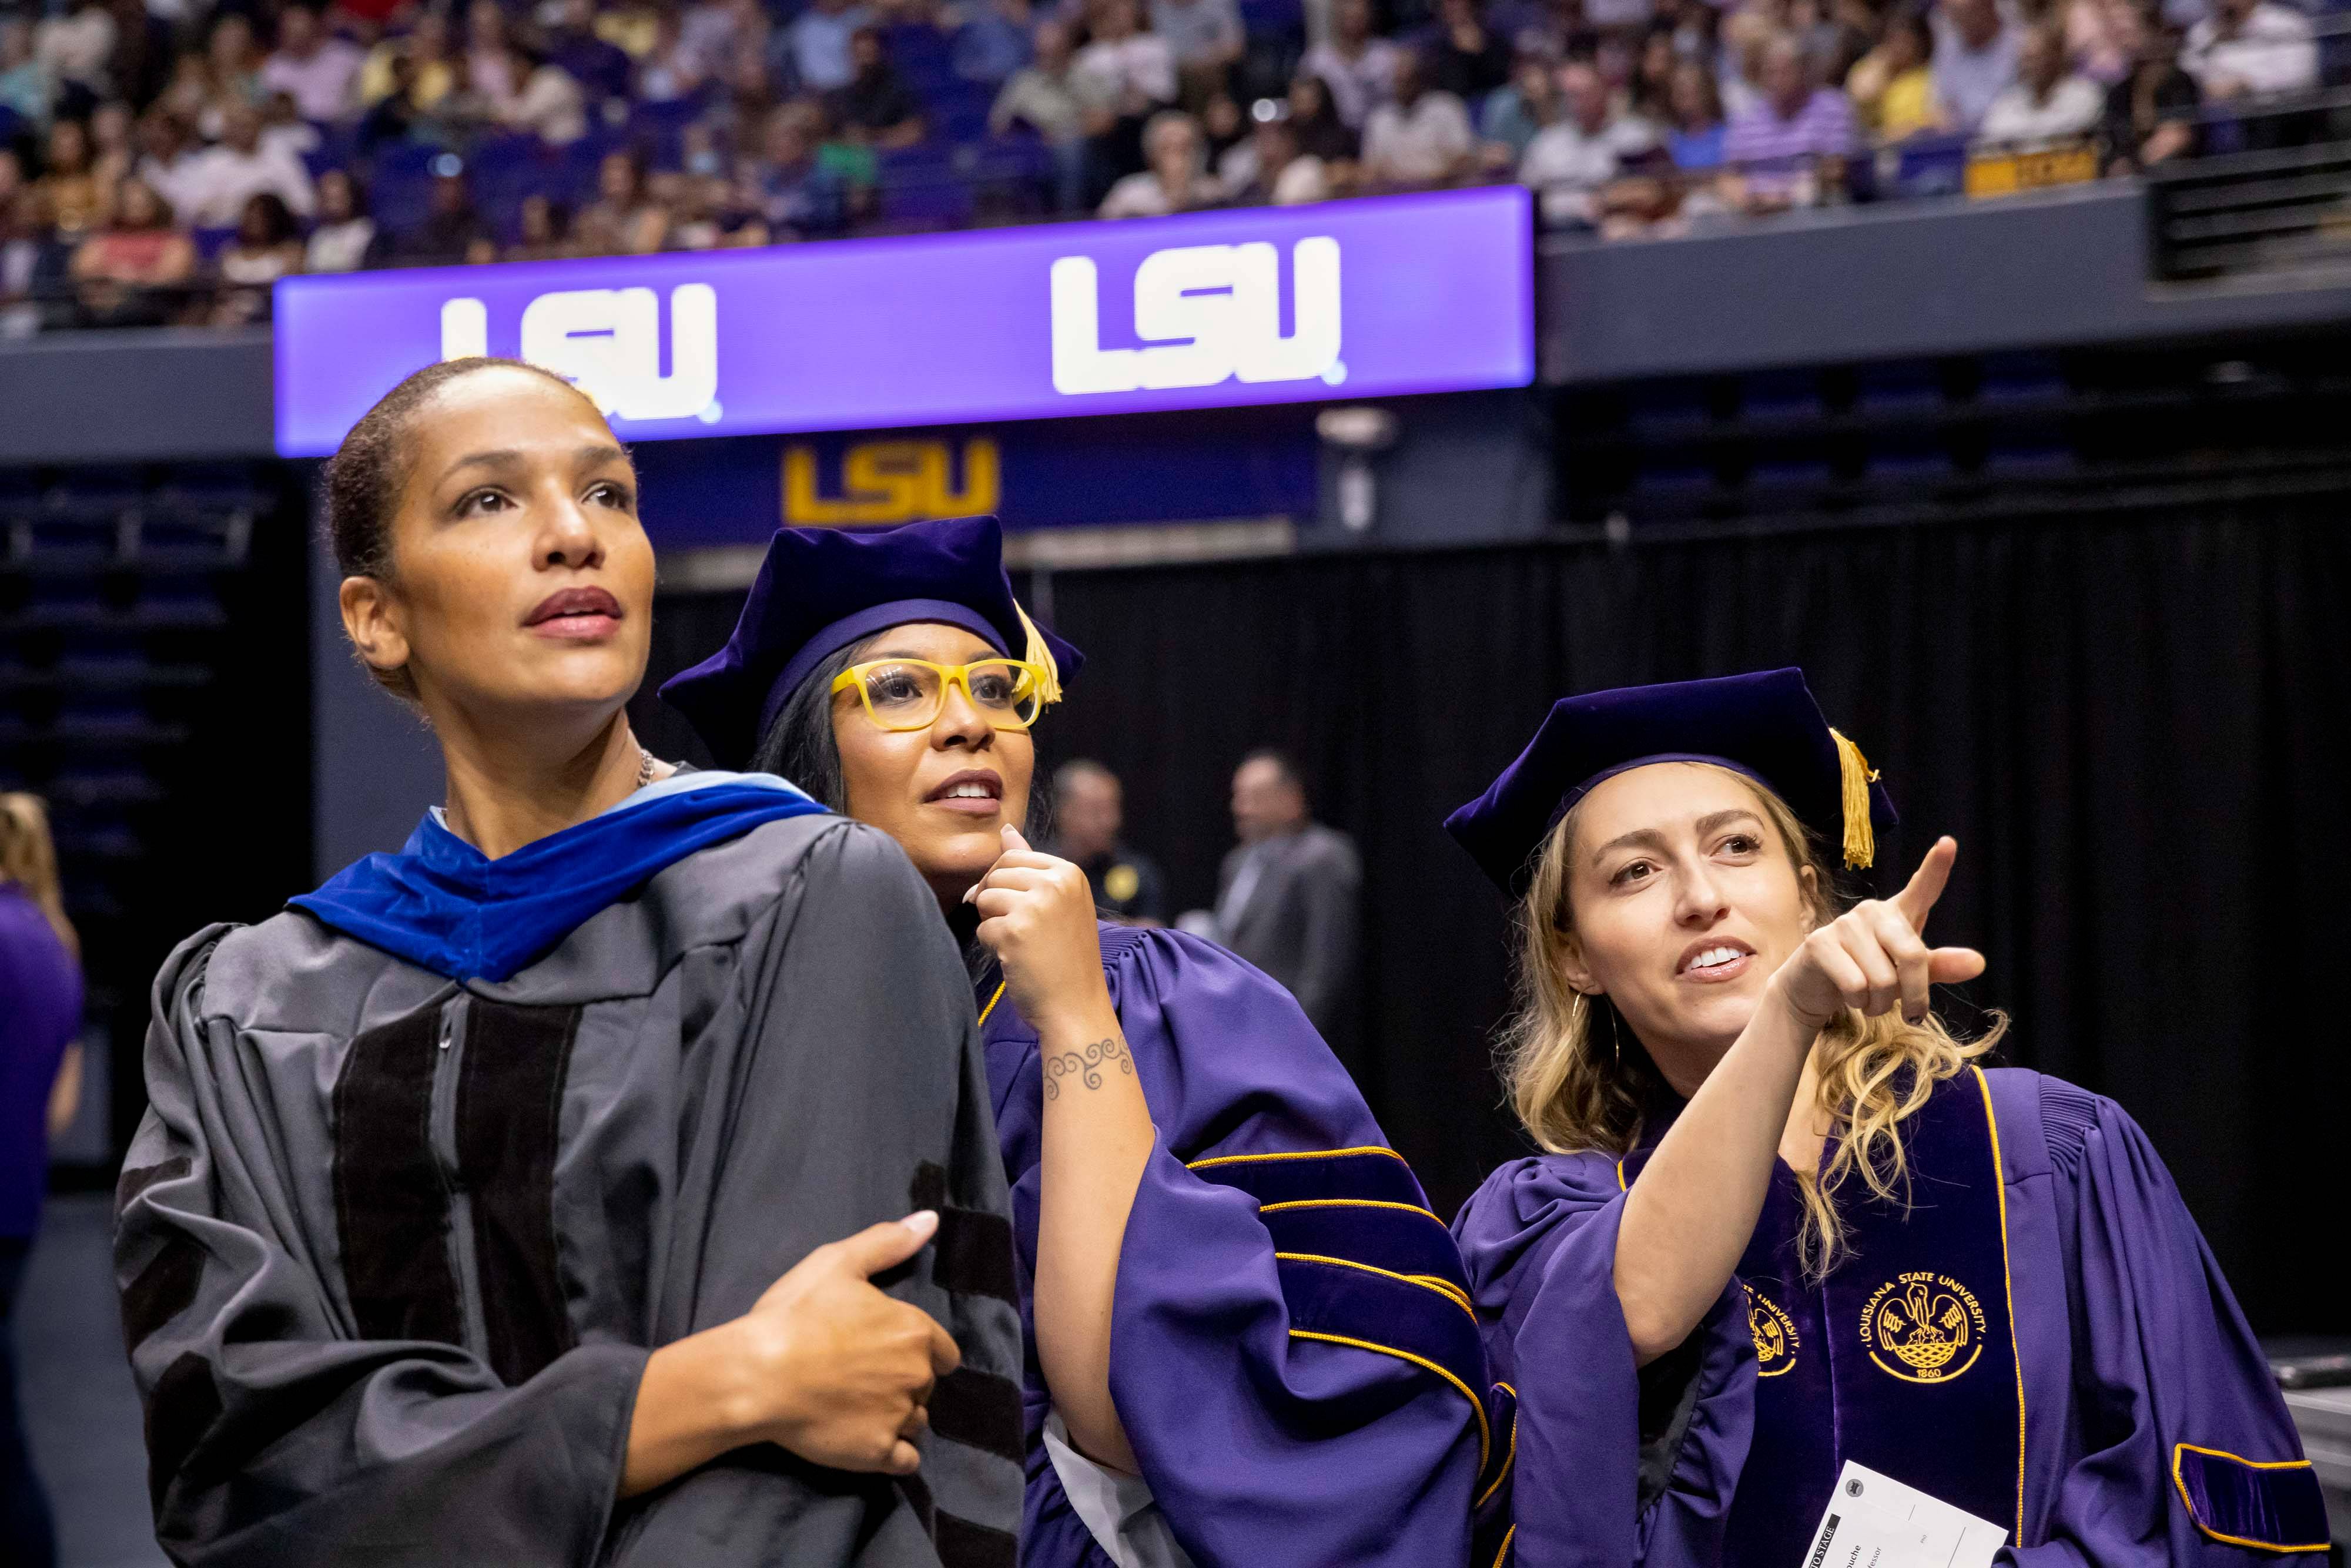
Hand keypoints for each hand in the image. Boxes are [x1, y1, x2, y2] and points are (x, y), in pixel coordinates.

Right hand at [735, 1212, 960, 1474]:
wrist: (756, 1376)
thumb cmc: (794, 1315)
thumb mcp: (837, 1262)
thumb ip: (887, 1242)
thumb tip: (930, 1220)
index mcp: (914, 1330)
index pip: (943, 1351)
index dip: (920, 1351)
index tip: (888, 1352)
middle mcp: (916, 1375)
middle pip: (926, 1386)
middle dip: (903, 1383)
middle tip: (862, 1378)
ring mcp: (898, 1417)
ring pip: (917, 1422)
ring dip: (899, 1418)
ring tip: (860, 1409)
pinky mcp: (877, 1454)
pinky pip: (906, 1460)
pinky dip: (893, 1454)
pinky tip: (866, 1440)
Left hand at [965, 825, 1113, 1032]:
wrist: (1076, 1007)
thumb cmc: (1066, 957)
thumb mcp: (1058, 903)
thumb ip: (1031, 865)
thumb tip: (1006, 830)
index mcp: (1070, 873)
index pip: (1014, 857)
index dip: (1001, 880)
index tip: (1007, 904)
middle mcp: (1056, 884)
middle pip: (997, 873)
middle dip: (992, 898)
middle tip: (1009, 926)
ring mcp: (1037, 906)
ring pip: (985, 897)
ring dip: (991, 922)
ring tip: (1016, 943)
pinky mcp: (1016, 931)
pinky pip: (982, 928)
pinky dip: (992, 946)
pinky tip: (1015, 959)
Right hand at [1765, 837, 1985, 1032]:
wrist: (1815, 989)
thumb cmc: (1870, 976)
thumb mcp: (1910, 975)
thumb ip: (1940, 967)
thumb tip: (1979, 962)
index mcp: (1899, 914)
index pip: (1923, 888)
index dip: (1937, 867)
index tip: (1949, 842)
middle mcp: (1873, 912)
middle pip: (1912, 955)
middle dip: (1915, 995)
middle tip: (1913, 1014)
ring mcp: (1845, 924)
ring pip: (1883, 980)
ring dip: (1881, 1005)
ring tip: (1870, 1001)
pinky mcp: (1820, 943)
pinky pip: (1856, 985)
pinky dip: (1858, 1003)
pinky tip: (1850, 997)